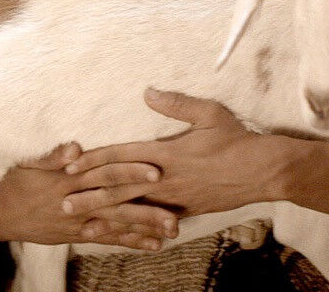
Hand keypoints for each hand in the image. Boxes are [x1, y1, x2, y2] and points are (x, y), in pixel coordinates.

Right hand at [0, 143, 177, 249]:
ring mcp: (77, 221)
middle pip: (115, 202)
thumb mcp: (29, 163)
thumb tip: (76, 148)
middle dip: (145, 207)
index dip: (128, 170)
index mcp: (66, 179)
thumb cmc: (13, 181)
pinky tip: (152, 245)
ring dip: (144, 228)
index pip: (103, 172)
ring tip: (172, 230)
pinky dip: (129, 242)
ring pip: (115, 225)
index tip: (154, 168)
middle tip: (174, 210)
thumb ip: (53, 156)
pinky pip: (106, 239)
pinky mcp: (76, 235)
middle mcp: (75, 202)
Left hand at [64, 89, 277, 218]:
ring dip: (107, 218)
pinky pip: (156, 223)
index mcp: (166, 153)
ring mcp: (176, 199)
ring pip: (135, 211)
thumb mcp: (209, 113)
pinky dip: (137, 231)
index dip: (95, 161)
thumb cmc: (237, 139)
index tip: (71, 166)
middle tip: (63, 203)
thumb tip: (148, 91)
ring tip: (84, 227)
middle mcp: (166, 179)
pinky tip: (122, 237)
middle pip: (120, 188)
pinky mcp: (187, 212)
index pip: (122, 157)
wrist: (265, 172)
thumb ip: (176, 103)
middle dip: (90, 195)